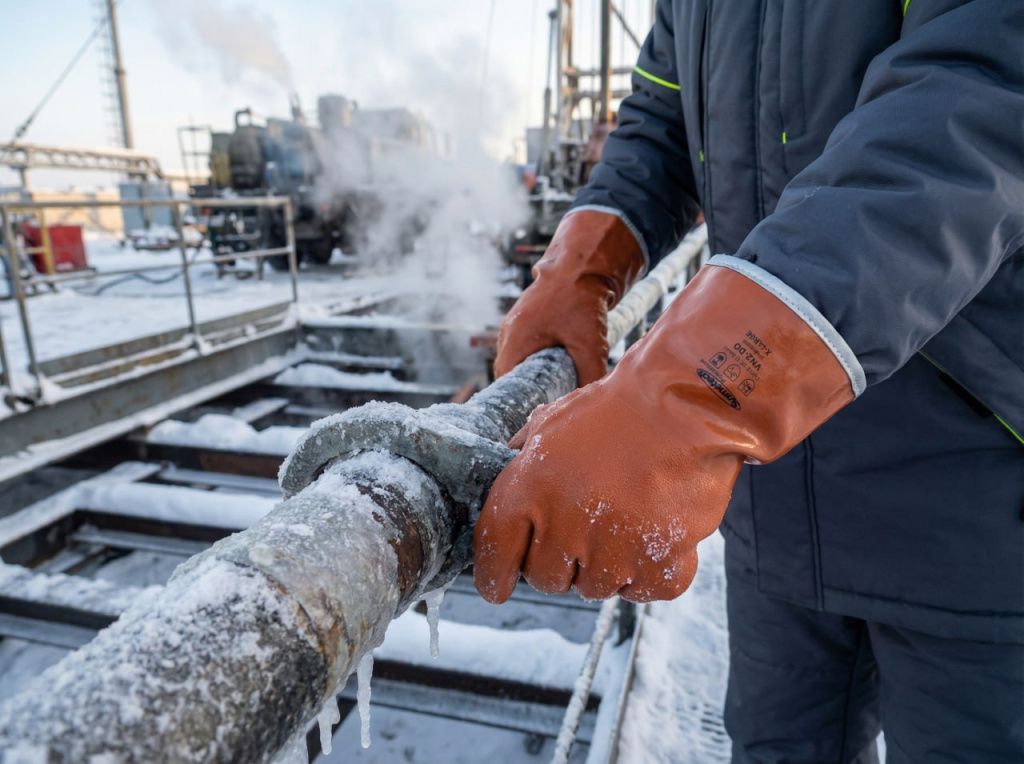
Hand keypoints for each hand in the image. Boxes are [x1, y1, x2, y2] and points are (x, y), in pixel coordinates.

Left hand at [475, 262, 856, 603]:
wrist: (686, 406)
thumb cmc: (618, 411)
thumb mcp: (553, 423)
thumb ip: (524, 457)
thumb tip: (508, 475)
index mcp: (529, 489)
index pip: (494, 554)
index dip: (493, 576)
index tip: (498, 586)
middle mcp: (565, 527)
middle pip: (545, 579)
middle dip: (557, 561)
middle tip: (581, 528)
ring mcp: (614, 550)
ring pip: (594, 588)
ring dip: (604, 565)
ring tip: (623, 521)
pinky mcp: (659, 562)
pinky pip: (641, 591)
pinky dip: (647, 572)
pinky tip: (652, 536)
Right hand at [494, 210, 644, 386]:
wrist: (584, 262)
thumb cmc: (580, 299)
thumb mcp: (588, 343)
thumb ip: (588, 374)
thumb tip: (589, 399)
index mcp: (514, 338)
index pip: (506, 381)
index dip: (518, 398)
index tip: (533, 410)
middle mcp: (509, 331)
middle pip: (511, 371)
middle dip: (528, 387)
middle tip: (546, 402)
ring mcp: (517, 322)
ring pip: (519, 358)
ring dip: (534, 372)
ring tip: (554, 386)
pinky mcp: (529, 318)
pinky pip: (526, 345)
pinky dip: (539, 358)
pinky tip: (558, 365)